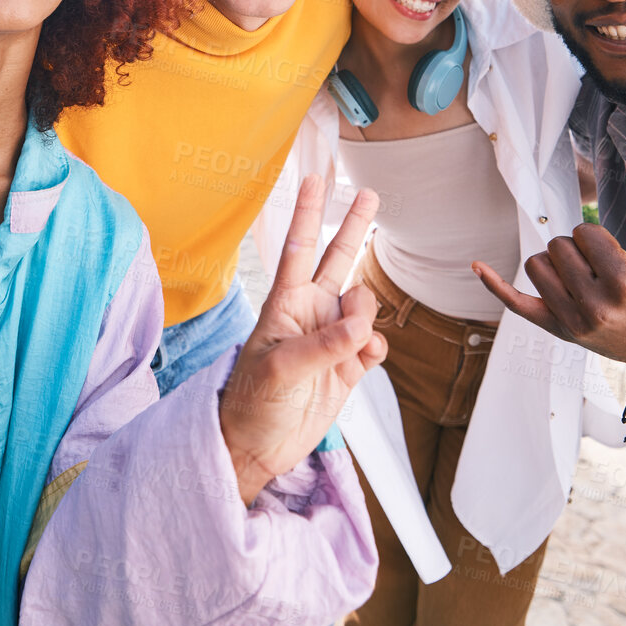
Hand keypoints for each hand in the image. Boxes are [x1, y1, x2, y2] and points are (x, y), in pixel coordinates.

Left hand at [219, 174, 386, 504]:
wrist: (258, 447)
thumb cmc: (252, 402)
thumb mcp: (278, 370)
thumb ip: (322, 345)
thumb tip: (361, 326)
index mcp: (285, 304)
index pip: (299, 248)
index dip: (306, 213)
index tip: (314, 179)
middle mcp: (310, 314)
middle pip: (337, 260)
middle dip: (353, 227)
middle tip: (368, 194)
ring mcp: (331, 339)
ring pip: (364, 306)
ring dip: (365, 316)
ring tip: (351, 342)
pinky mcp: (348, 367)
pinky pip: (374, 343)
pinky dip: (373, 348)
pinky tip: (360, 361)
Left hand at [474, 189, 625, 387]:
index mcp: (623, 284)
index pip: (585, 233)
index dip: (595, 235)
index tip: (610, 251)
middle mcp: (594, 305)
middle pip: (557, 246)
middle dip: (575, 247)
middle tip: (597, 265)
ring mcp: (572, 320)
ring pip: (536, 265)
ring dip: (553, 262)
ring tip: (579, 274)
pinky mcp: (557, 329)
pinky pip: (517, 303)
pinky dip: (495, 285)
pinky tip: (477, 265)